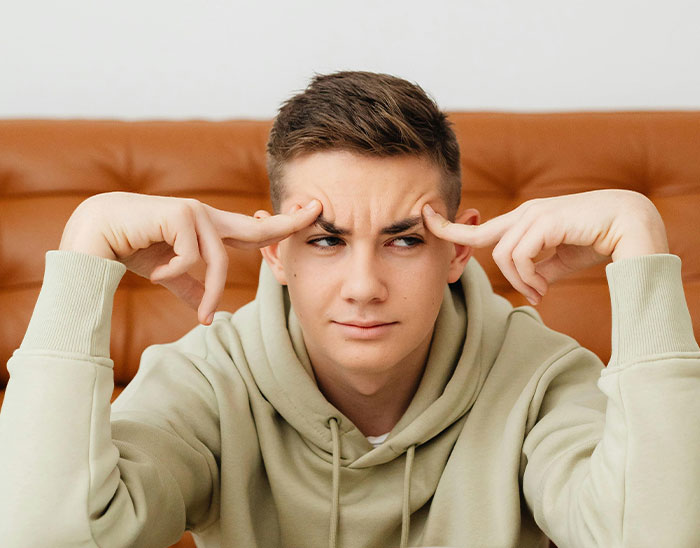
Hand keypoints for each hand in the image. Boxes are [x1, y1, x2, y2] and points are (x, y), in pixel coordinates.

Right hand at [59, 191, 321, 323]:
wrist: (97, 233)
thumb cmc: (134, 248)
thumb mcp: (169, 273)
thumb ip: (191, 288)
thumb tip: (208, 316)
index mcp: (209, 230)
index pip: (254, 230)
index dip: (283, 226)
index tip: (312, 215)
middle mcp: (208, 218)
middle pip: (257, 228)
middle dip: (289, 223)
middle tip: (319, 211)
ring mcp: (196, 214)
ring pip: (218, 261)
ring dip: (207, 293)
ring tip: (199, 313)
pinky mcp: (180, 214)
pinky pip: (192, 258)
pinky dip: (174, 273)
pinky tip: (154, 270)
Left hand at [422, 189, 668, 304]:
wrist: (634, 226)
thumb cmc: (598, 240)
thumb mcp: (560, 260)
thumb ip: (538, 268)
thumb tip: (528, 286)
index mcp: (526, 220)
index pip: (480, 227)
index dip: (450, 227)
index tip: (424, 219)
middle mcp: (526, 213)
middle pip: (484, 242)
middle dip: (498, 271)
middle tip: (534, 293)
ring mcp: (535, 214)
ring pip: (503, 255)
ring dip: (521, 282)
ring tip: (544, 292)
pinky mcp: (547, 220)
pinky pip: (520, 255)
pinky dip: (529, 277)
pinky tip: (545, 287)